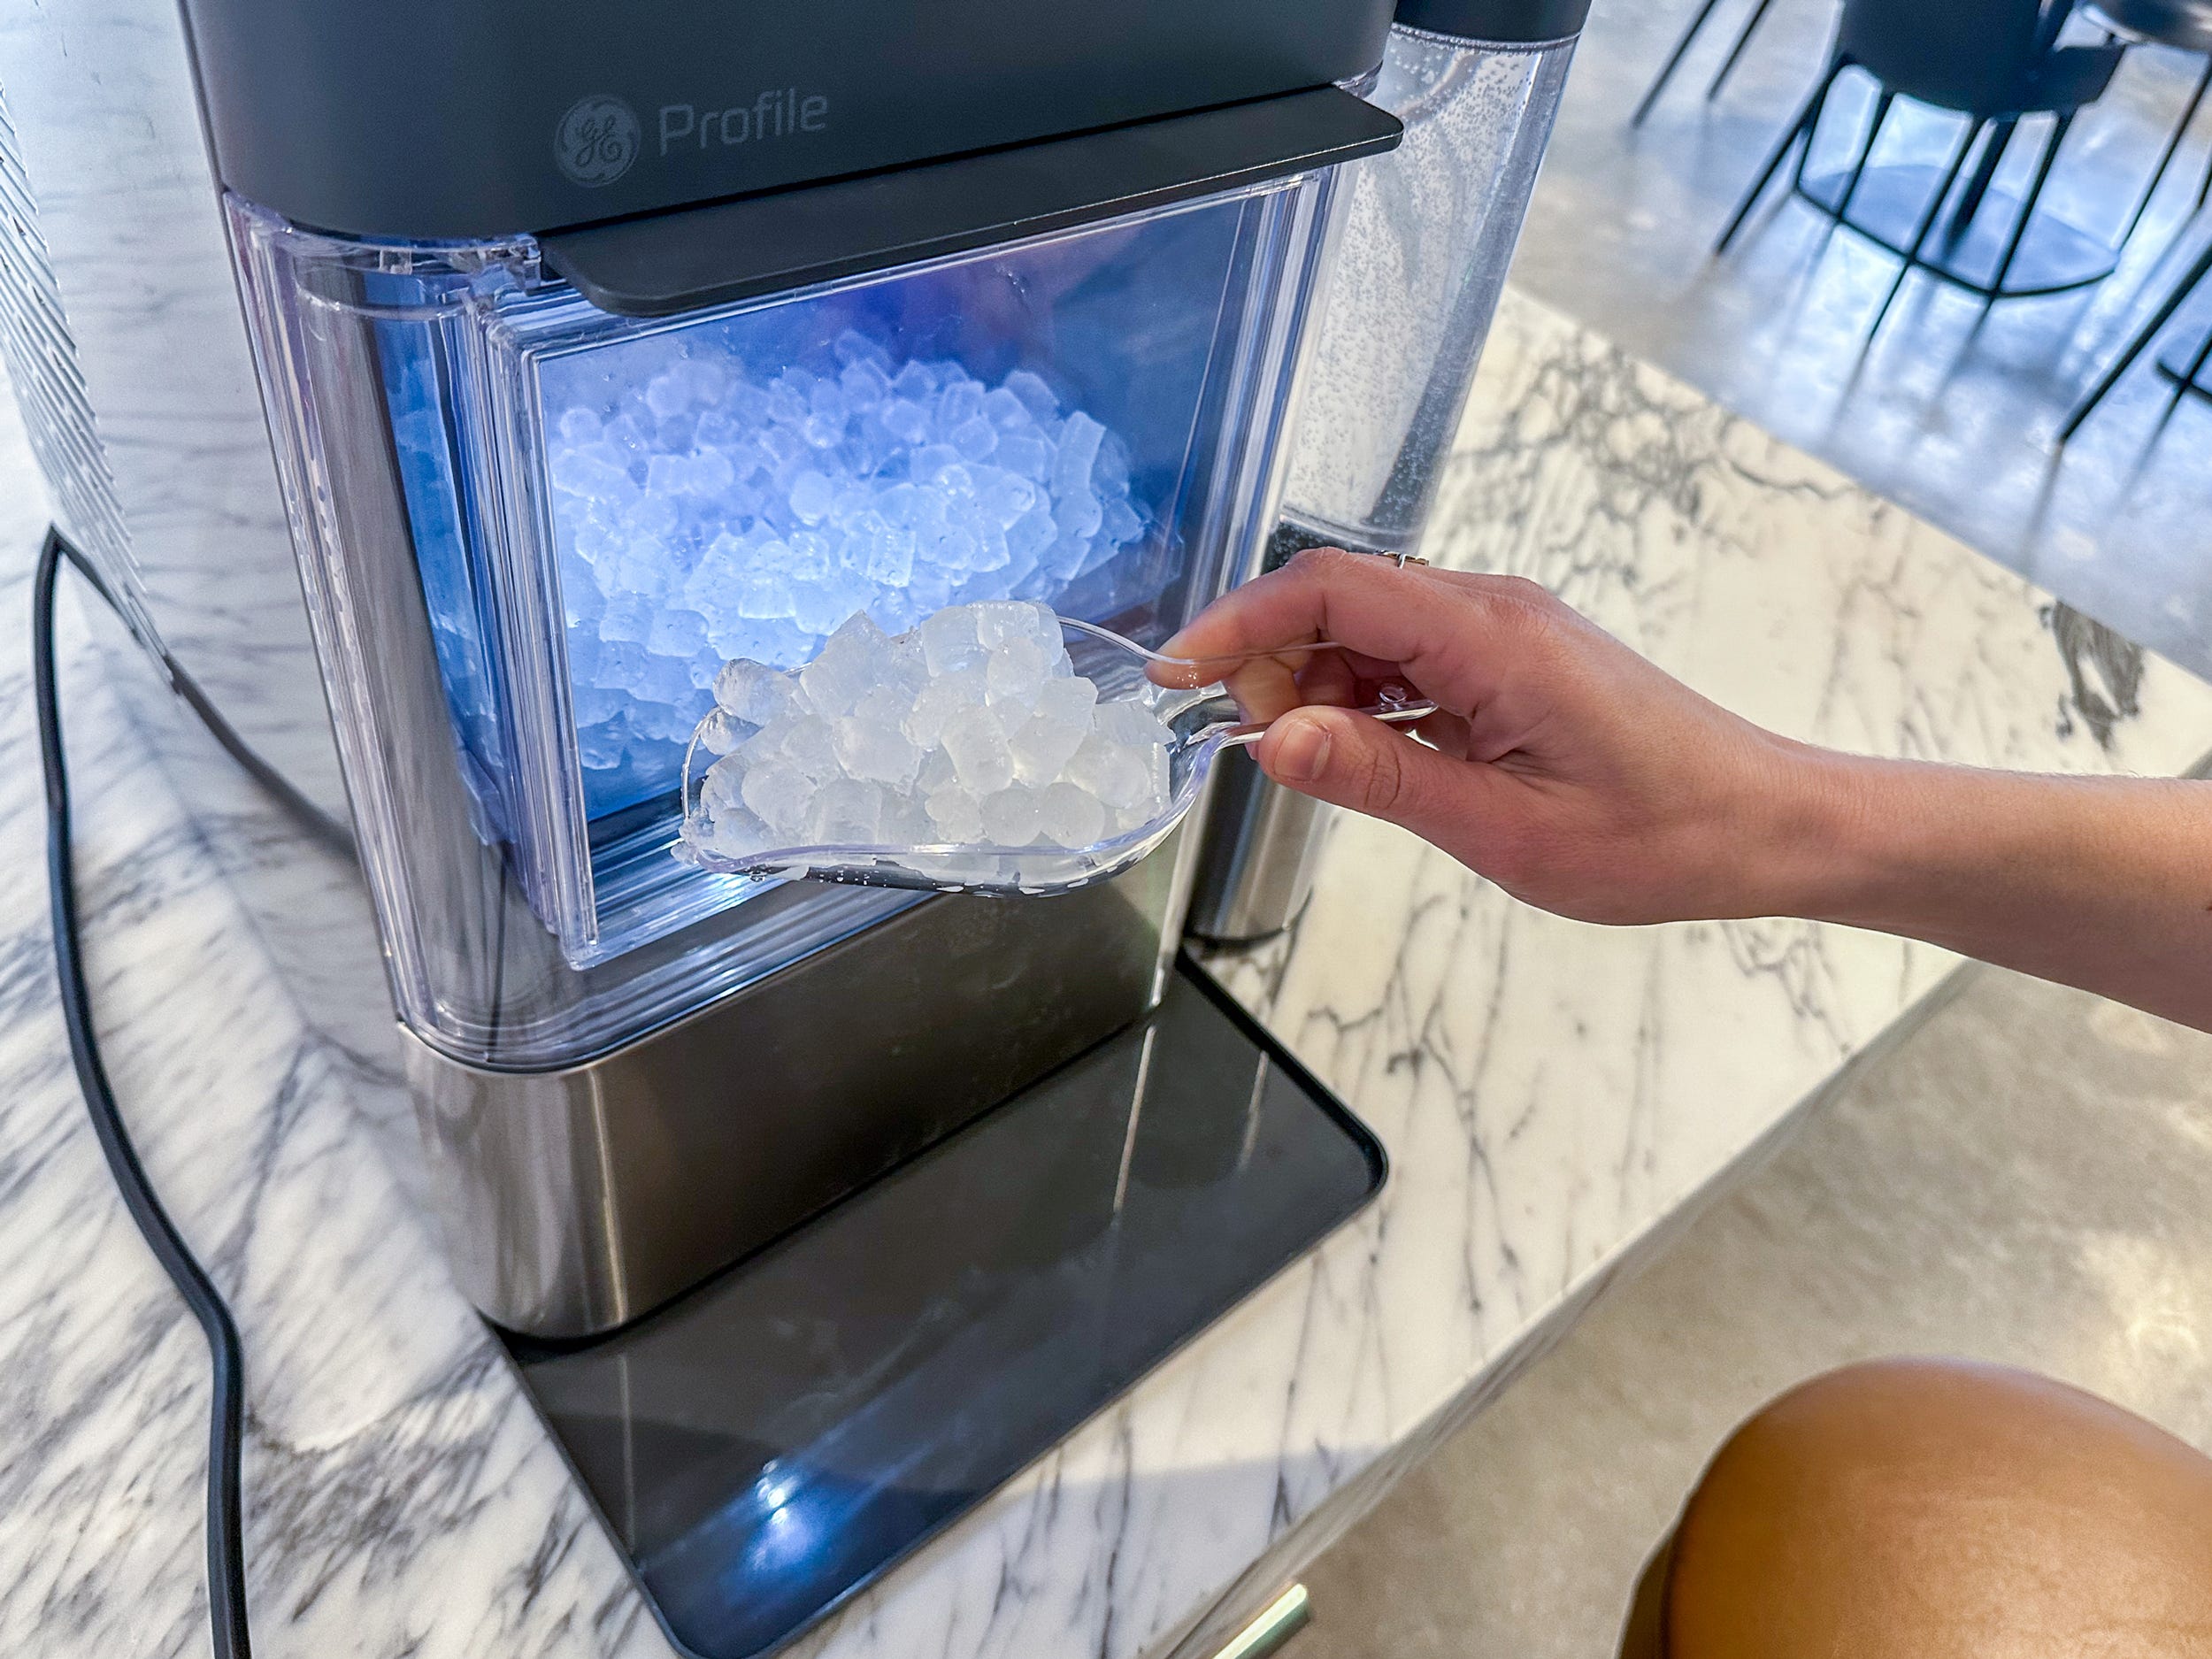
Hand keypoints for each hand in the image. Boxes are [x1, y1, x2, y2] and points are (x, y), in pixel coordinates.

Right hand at [1161, 549, 1831, 925]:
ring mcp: (1506, 627)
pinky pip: (1411, 652)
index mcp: (1489, 635)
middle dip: (1272, 661)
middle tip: (1257, 747)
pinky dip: (1367, 696)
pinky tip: (1373, 755)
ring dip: (1320, 684)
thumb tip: (1271, 738)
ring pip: (1369, 625)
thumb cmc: (1658, 835)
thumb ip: (1378, 776)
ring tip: (1326, 765)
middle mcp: (1493, 607)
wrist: (1764, 824)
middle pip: (1338, 597)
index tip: (1178, 677)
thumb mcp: (1501, 828)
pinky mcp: (1514, 655)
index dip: (1238, 624)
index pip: (1328, 589)